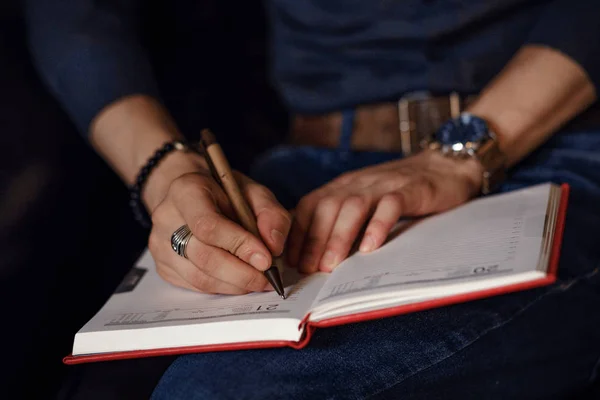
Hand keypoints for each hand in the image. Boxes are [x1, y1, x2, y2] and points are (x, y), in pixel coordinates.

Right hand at [147, 154, 291, 294]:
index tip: (266, 260)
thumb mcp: (253, 191)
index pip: (208, 225)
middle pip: (204, 256)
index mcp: (186, 190)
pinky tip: (239, 281)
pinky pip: (194, 286)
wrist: (190, 195)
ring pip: (199, 277)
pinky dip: (222, 288)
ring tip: (258, 281)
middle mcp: (166, 217)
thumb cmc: (224, 193)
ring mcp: (159, 244)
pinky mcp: (162, 266)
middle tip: (267, 279)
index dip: (239, 245)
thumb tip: (274, 247)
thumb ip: (270, 214)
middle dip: (241, 273)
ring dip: (234, 285)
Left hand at [286, 150, 482, 272]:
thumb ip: (343, 219)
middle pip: (327, 207)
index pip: (310, 205)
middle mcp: (358, 183)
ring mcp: (383, 185)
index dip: (297, 232)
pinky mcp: (410, 189)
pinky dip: (378, 226)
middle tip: (306, 269)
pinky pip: (390, 206)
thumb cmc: (398, 192)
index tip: (290, 261)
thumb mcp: (364, 201)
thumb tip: (315, 254)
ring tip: (330, 265)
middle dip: (313, 240)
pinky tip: (370, 248)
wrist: (444, 167)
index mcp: (343, 186)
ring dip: (339, 237)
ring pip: (353, 207)